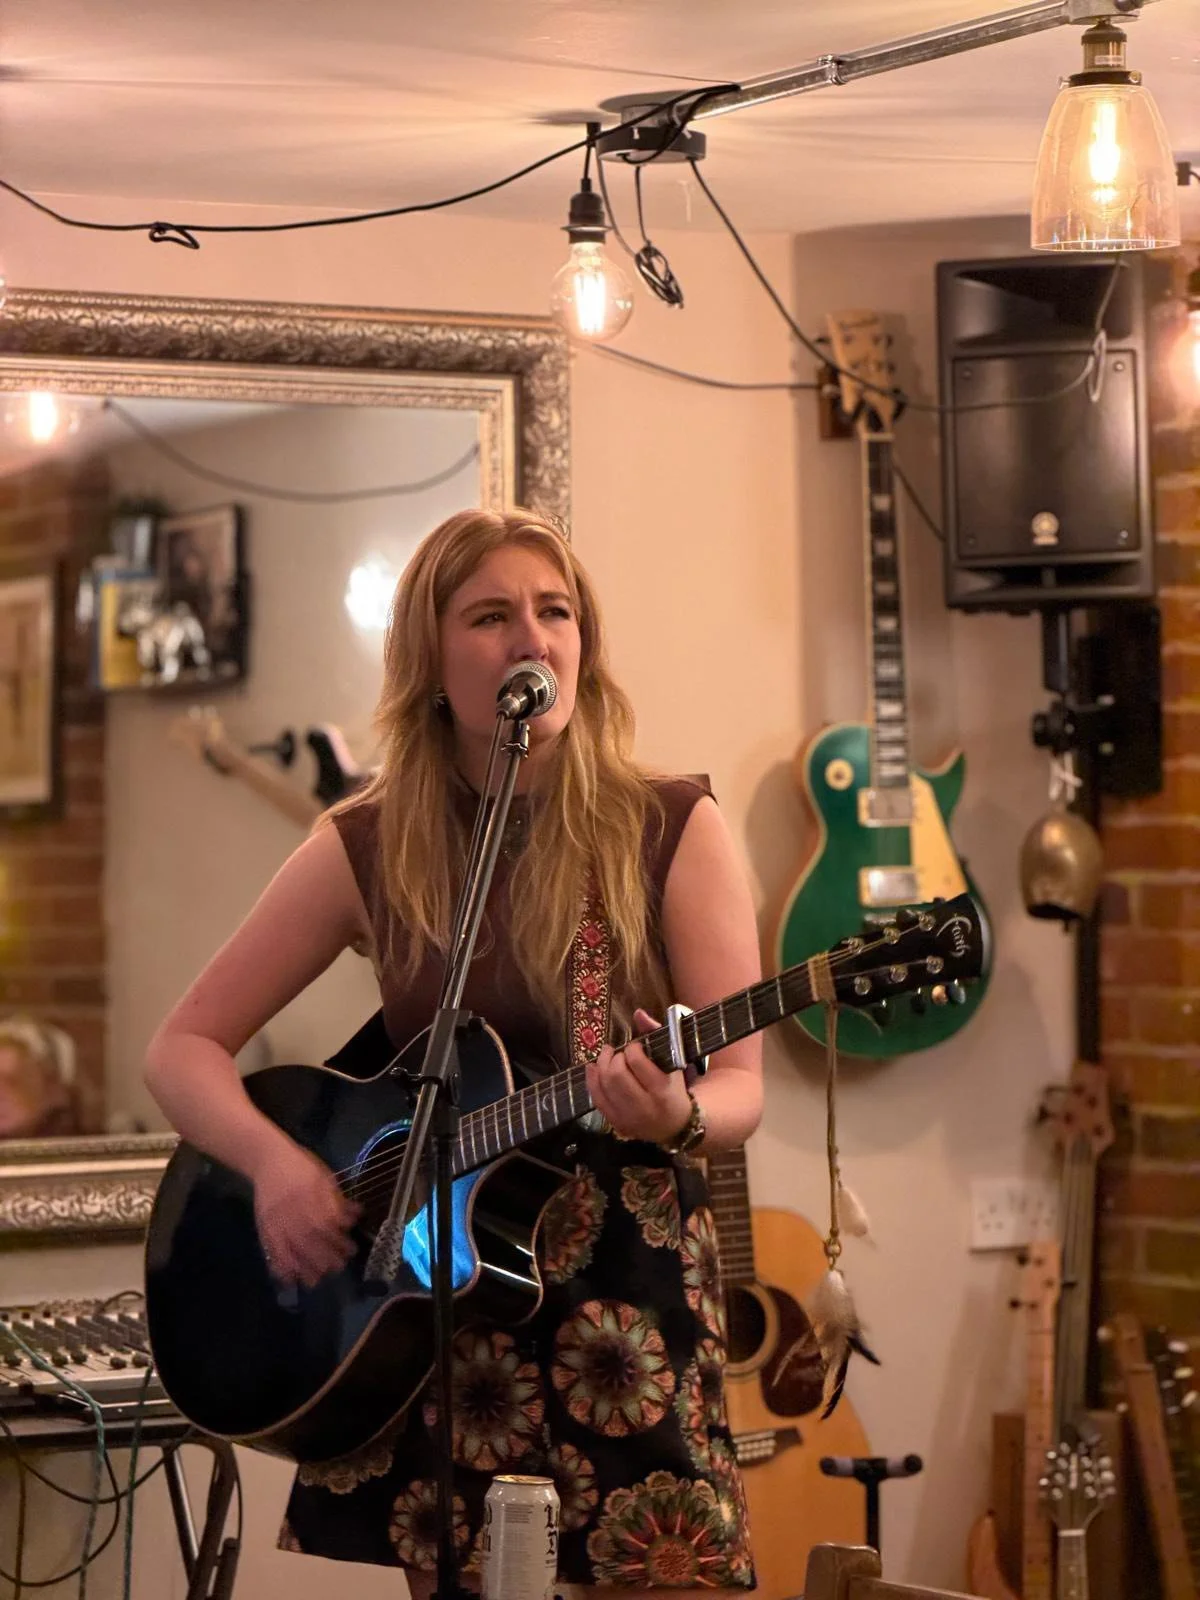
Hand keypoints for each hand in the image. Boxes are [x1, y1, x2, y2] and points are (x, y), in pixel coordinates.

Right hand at [251, 1139, 359, 1288]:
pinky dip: (279, 1265)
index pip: (328, 1223)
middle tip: (338, 1267)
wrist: (268, 1159)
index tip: (351, 1249)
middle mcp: (294, 1209)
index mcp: (311, 1195)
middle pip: (310, 1239)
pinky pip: (271, 1248)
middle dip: (325, 1257)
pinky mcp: (264, 1226)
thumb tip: (356, 1214)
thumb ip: (338, 1199)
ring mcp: (277, 1219)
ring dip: (304, 1266)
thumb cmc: (302, 1167)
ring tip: (316, 1279)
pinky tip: (289, 1278)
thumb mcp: (325, 1177)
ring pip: (291, 1247)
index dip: (339, 1239)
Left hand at [586, 1008, 692, 1143]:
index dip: (632, 1048)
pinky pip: (597, 1099)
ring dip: (601, 1065)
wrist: (675, 1125)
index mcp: (662, 1090)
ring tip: (607, 1056)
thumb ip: (656, 1034)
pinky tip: (593, 1067)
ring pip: (604, 1086)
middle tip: (617, 1052)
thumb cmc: (674, 1087)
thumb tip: (638, 1013)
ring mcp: (628, 1118)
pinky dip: (591, 1080)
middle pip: (616, 1075)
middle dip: (613, 1058)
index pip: (637, 1062)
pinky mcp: (616, 1124)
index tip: (634, 1046)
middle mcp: (645, 1107)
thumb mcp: (673, 1061)